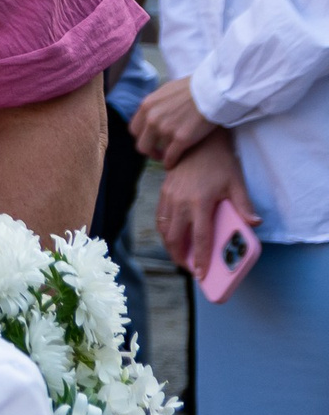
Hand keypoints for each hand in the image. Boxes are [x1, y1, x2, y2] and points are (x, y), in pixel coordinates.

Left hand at [131, 76, 217, 166]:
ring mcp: (165, 130)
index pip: (134, 129)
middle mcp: (152, 119)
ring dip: (161, 155)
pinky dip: (170, 162)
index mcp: (146, 106)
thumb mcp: (165, 91)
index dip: (142, 137)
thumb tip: (151, 112)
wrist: (211, 92)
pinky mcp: (181, 139)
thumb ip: (155, 105)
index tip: (149, 140)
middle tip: (156, 152)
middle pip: (142, 143)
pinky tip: (173, 164)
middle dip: (149, 150)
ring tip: (167, 157)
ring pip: (155, 151)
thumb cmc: (192, 89)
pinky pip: (170, 157)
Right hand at [156, 132, 258, 276]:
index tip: (201, 274)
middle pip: (175, 237)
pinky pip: (160, 216)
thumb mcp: (236, 182)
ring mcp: (169, 196)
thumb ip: (244, 205)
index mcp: (199, 202)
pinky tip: (171, 236)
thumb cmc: (219, 162)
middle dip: (180, 256)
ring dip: (170, 245)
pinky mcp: (163, 191)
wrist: (196, 141)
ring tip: (179, 256)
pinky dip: (164, 230)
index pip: (199, 237)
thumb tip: (254, 223)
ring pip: (164, 228)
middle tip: (189, 269)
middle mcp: (180, 202)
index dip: (200, 258)